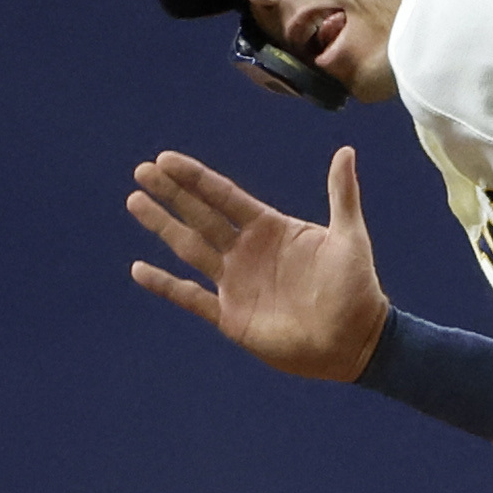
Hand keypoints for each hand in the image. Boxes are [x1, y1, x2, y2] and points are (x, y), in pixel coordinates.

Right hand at [127, 148, 391, 381]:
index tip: (166, 159)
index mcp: (270, 228)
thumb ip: (342, 194)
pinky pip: (190, 297)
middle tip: (142, 171)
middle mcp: (247, 251)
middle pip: (200, 215)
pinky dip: (165, 285)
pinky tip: (139, 269)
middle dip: (171, 194)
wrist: (356, 341)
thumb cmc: (357, 288)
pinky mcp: (231, 316)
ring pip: (190, 248)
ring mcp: (236, 283)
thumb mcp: (350, 237)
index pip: (224, 196)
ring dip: (163, 225)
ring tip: (135, 201)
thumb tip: (346, 151)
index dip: (196, 178)